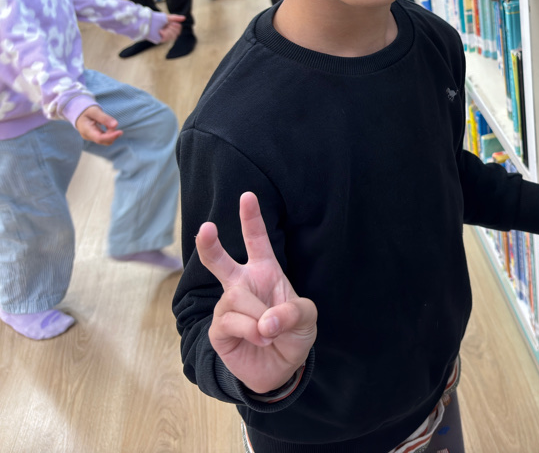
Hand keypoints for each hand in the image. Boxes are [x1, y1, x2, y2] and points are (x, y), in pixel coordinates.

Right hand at [75, 104, 121, 144]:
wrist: (79, 112)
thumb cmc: (86, 111)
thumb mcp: (94, 111)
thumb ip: (104, 118)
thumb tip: (115, 125)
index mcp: (86, 130)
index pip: (99, 138)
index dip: (111, 136)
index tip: (120, 132)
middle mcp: (88, 136)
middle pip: (104, 141)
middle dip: (112, 134)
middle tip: (113, 123)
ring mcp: (91, 138)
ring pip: (105, 141)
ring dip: (111, 133)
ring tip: (109, 123)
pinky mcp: (95, 137)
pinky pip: (105, 138)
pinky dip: (110, 133)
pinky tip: (109, 126)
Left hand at [158, 14, 184, 43]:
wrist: (148, 21)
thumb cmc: (156, 18)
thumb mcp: (167, 17)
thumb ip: (176, 18)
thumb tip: (184, 18)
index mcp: (170, 27)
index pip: (178, 30)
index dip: (177, 27)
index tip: (173, 23)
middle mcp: (168, 33)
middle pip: (177, 34)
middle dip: (173, 29)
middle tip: (168, 25)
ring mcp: (164, 36)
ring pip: (172, 36)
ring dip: (169, 31)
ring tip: (163, 28)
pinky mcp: (160, 39)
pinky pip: (166, 38)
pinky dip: (164, 34)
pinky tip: (160, 31)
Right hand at [196, 191, 317, 394]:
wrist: (281, 368)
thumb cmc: (292, 333)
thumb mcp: (306, 318)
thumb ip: (293, 313)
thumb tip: (266, 322)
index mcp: (265, 271)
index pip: (257, 240)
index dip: (252, 219)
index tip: (247, 196)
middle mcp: (242, 284)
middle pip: (220, 260)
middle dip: (209, 244)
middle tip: (206, 228)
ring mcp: (227, 306)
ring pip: (236, 299)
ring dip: (258, 317)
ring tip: (269, 332)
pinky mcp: (218, 329)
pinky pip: (231, 322)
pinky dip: (251, 331)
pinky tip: (260, 339)